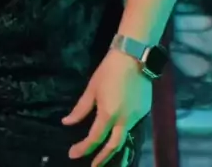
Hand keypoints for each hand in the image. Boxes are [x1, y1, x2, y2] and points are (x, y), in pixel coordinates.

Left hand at [62, 50, 151, 165]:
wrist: (134, 56)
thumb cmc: (109, 70)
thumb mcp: (92, 88)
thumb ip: (80, 109)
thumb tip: (66, 123)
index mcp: (109, 114)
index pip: (94, 138)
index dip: (83, 149)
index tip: (72, 154)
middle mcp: (124, 120)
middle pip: (114, 147)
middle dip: (103, 159)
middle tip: (94, 166)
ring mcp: (137, 117)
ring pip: (125, 138)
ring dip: (115, 148)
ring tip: (105, 154)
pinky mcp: (144, 111)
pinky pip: (132, 127)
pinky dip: (123, 133)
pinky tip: (117, 132)